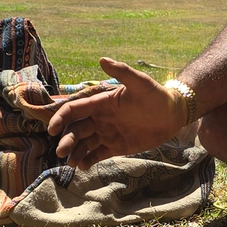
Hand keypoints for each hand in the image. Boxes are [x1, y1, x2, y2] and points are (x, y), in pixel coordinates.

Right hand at [48, 57, 185, 169]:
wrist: (173, 114)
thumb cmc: (156, 95)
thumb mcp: (141, 82)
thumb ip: (122, 72)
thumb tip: (102, 59)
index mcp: (101, 103)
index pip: (74, 110)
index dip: (61, 118)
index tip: (53, 129)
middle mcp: (100, 119)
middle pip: (76, 130)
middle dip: (67, 140)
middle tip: (62, 152)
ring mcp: (107, 133)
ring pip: (84, 144)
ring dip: (75, 153)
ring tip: (72, 163)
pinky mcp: (117, 146)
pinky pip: (98, 154)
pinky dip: (89, 160)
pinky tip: (83, 166)